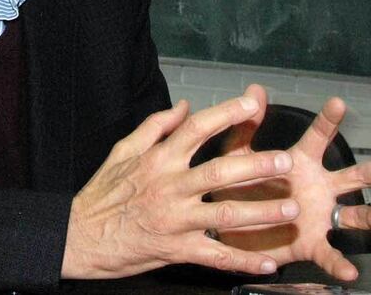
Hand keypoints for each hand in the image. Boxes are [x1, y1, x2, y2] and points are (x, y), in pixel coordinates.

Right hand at [61, 95, 303, 278]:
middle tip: (287, 160)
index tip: (253, 105)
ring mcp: (175, 220)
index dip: (226, 115)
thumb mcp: (123, 151)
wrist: (78, 237)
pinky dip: (242, 261)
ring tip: (292, 209)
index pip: (197, 129)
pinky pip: (215, 256)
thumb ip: (156, 126)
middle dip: (256, 166)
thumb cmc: (101, 193)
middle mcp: (170, 187)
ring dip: (261, 212)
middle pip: (219, 171)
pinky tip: (267, 264)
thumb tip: (186, 105)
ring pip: (224, 214)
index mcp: (159, 159)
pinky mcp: (176, 249)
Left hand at [211, 85, 370, 280]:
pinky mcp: (311, 243)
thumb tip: (254, 90)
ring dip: (367, 216)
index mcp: (300, 163)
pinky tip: (351, 271)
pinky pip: (330, 254)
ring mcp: (319, 216)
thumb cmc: (240, 188)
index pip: (318, 138)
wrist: (232, 230)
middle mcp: (317, 188)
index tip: (337, 104)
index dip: (328, 120)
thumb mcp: (239, 157)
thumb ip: (246, 127)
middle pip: (350, 177)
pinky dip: (340, 264)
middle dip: (370, 171)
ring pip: (351, 215)